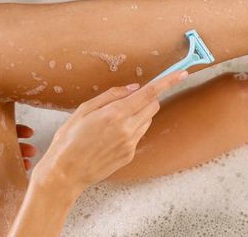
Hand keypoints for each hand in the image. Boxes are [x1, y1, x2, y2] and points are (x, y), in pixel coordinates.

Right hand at [31, 71, 187, 191]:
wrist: (65, 173)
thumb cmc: (68, 140)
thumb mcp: (83, 110)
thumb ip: (111, 95)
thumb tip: (134, 88)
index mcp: (115, 114)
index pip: (150, 93)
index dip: (168, 82)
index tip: (182, 74)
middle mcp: (127, 129)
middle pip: (153, 106)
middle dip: (146, 99)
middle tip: (125, 102)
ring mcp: (130, 143)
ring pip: (147, 120)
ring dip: (138, 115)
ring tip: (111, 123)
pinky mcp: (130, 154)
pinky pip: (139, 135)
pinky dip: (131, 129)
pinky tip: (110, 137)